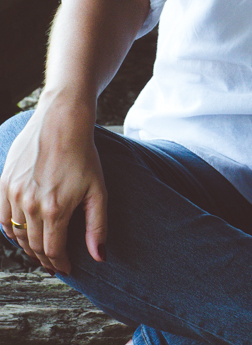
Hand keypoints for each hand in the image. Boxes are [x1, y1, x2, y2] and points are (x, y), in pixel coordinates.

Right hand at [0, 96, 107, 274]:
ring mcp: (13, 193)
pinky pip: (2, 217)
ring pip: (15, 234)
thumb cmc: (84, 156)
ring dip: (28, 247)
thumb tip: (99, 258)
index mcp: (55, 209)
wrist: (60, 123)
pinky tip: (22, 234)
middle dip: (46, 259)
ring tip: (41, 252)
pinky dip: (10, 231)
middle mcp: (29, 204)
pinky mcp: (4, 183)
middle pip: (33, 245)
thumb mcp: (98, 191)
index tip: (68, 270)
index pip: (53, 250)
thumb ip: (97, 226)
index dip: (60, 264)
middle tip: (55, 265)